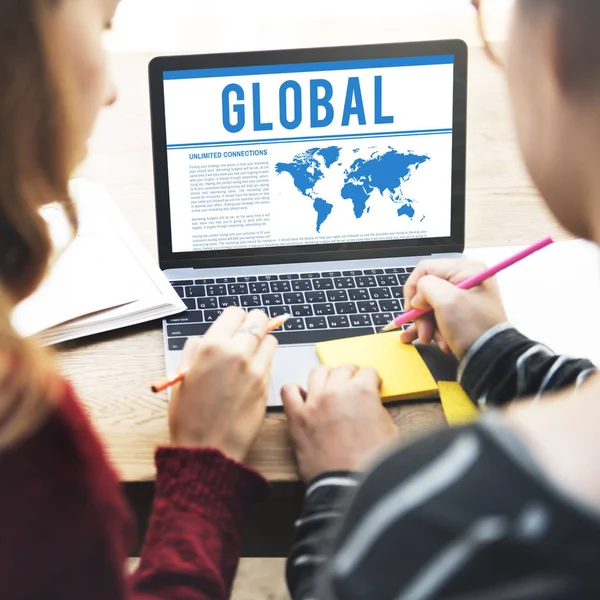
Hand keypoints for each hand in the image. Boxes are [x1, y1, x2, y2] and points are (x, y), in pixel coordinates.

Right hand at [169, 307, 277, 461]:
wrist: (208, 449)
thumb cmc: (189, 416)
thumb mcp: (181, 377)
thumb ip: (194, 350)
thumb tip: (206, 339)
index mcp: (212, 347)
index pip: (235, 313)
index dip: (234, 319)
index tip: (233, 326)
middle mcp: (237, 352)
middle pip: (258, 320)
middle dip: (253, 324)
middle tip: (246, 334)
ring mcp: (255, 368)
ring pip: (270, 339)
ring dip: (262, 342)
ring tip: (250, 355)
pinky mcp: (266, 384)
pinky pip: (271, 362)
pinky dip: (265, 362)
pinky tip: (251, 374)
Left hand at [281, 365, 397, 481]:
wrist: (349, 487)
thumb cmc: (371, 464)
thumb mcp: (390, 431)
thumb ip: (378, 410)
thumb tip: (371, 406)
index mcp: (362, 391)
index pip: (368, 372)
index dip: (372, 380)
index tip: (371, 386)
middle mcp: (336, 391)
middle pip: (343, 369)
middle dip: (351, 375)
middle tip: (352, 386)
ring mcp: (314, 402)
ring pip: (317, 372)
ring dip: (326, 377)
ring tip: (329, 386)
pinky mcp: (297, 417)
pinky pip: (288, 391)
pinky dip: (295, 391)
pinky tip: (303, 398)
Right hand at [400, 258, 507, 358]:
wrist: (492, 359)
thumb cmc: (473, 327)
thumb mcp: (446, 301)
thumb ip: (426, 288)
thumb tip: (418, 297)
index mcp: (465, 270)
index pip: (425, 269)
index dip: (413, 289)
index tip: (411, 310)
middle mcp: (465, 280)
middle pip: (427, 290)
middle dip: (421, 313)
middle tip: (423, 331)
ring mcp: (463, 298)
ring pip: (430, 306)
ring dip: (426, 325)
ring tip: (430, 340)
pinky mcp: (461, 315)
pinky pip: (438, 317)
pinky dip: (432, 329)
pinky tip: (428, 340)